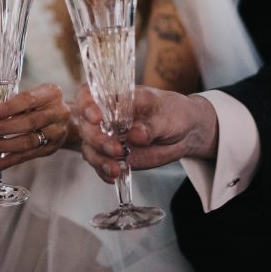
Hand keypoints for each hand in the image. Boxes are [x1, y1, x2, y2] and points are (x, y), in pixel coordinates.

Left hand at [0, 84, 69, 171]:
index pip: (27, 100)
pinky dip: (9, 161)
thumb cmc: (41, 105)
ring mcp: (56, 133)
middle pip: (28, 123)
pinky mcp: (51, 148)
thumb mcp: (31, 97)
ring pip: (27, 142)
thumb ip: (8, 106)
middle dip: (1, 128)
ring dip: (2, 146)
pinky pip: (28, 156)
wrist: (67, 120)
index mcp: (51, 93)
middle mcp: (58, 113)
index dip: (6, 109)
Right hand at [76, 84, 218, 182]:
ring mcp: (107, 137)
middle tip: (117, 150)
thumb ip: (151, 125)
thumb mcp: (166, 115)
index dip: (86, 105)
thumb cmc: (173, 113)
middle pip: (87, 126)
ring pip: (90, 148)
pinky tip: (115, 176)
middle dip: (98, 140)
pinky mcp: (112, 156)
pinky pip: (100, 165)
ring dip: (99, 160)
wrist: (184, 131)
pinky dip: (104, 172)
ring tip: (116, 169)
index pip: (88, 95)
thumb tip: (136, 135)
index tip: (95, 118)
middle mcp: (105, 117)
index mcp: (114, 97)